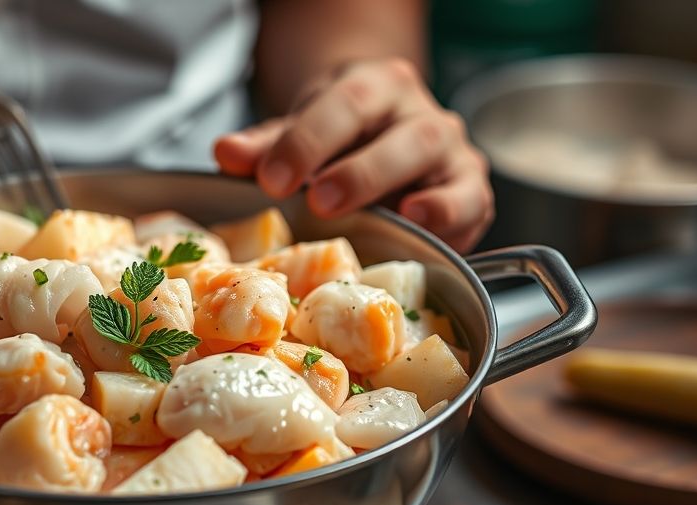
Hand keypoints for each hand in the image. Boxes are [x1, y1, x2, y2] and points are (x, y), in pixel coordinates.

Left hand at [214, 58, 492, 252]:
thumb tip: (226, 153)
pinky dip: (450, 214)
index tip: (272, 178)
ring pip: (435, 161)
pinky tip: (420, 224)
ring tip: (379, 218)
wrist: (386, 133)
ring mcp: (449, 150)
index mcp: (373, 88)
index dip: (308, 142)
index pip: (343, 106)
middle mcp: (416, 113)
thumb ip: (266, 146)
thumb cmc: (340, 137)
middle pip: (398, 136)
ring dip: (404, 194)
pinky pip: (471, 201)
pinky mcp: (470, 188)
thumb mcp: (298, 134)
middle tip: (320, 200)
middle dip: (359, 172)